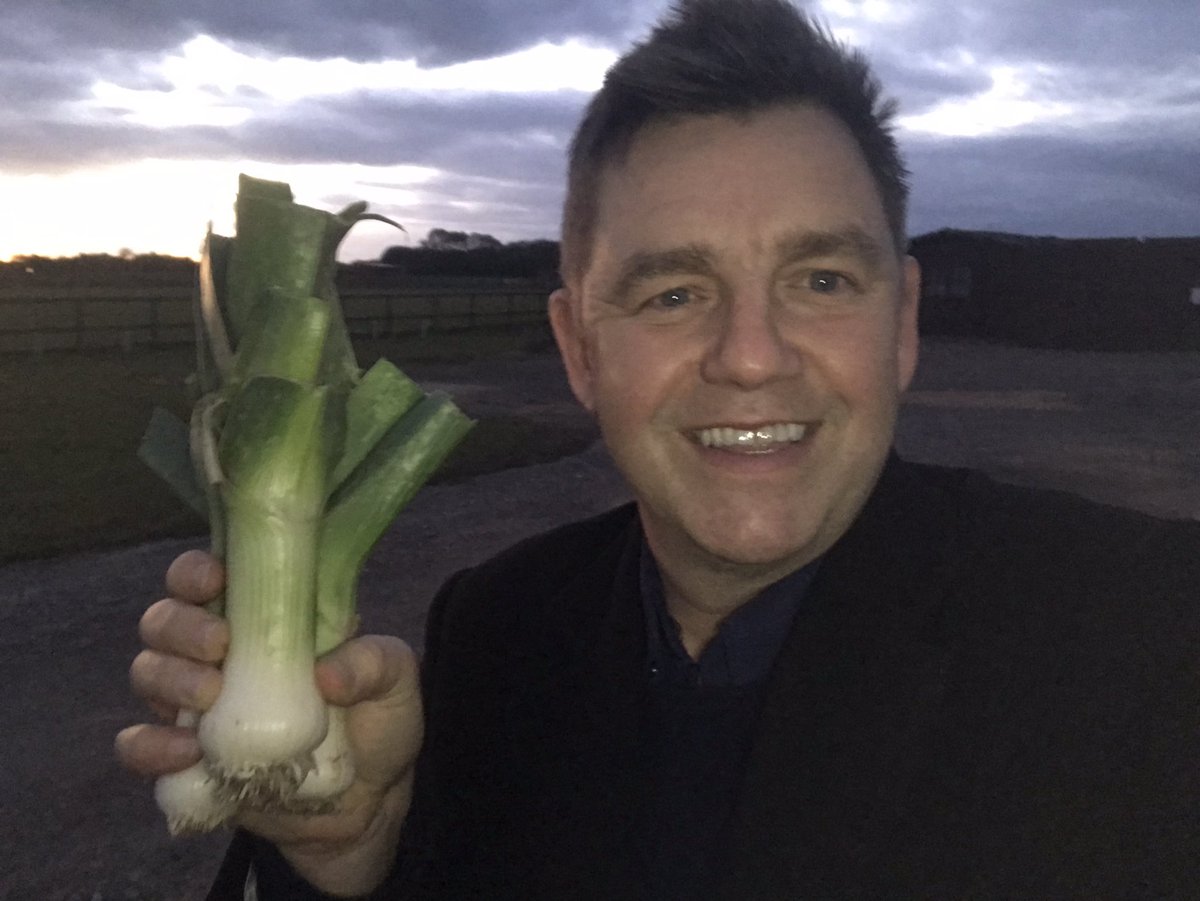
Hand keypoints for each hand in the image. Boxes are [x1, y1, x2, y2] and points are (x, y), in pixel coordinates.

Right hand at [116, 549, 424, 895]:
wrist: (367, 805)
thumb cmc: (379, 723)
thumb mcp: (395, 681)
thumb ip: (373, 664)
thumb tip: (325, 673)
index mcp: (262, 618)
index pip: (206, 577)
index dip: (195, 571)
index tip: (215, 580)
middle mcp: (218, 655)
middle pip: (163, 621)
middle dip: (179, 627)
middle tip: (219, 648)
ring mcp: (196, 707)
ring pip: (148, 673)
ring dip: (168, 680)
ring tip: (208, 699)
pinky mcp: (186, 759)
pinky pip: (140, 746)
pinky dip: (150, 746)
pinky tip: (187, 752)